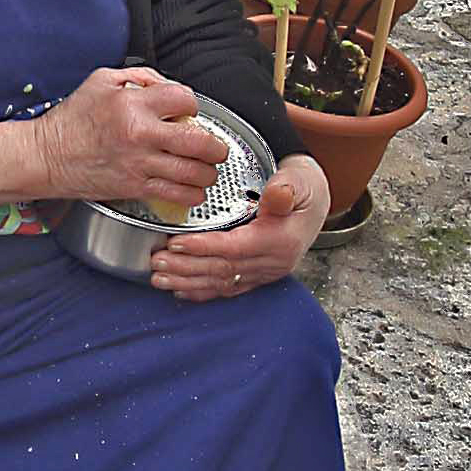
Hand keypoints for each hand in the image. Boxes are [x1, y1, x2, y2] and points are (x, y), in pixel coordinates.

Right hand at [29, 67, 230, 210]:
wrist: (45, 157)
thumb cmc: (70, 121)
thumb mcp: (101, 81)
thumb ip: (139, 76)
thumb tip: (166, 85)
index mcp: (133, 104)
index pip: (185, 98)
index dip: (193, 104)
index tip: (190, 111)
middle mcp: (140, 135)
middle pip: (200, 142)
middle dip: (217, 147)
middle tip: (216, 148)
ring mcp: (139, 164)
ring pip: (193, 172)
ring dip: (208, 173)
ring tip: (206, 170)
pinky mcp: (134, 188)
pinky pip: (176, 195)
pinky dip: (193, 194)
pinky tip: (192, 189)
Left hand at [150, 155, 330, 299]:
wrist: (313, 201)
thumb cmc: (302, 187)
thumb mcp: (299, 179)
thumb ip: (285, 189)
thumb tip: (277, 195)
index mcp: (282, 240)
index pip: (235, 248)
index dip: (203, 247)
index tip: (176, 242)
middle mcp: (275, 262)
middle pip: (224, 269)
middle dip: (186, 267)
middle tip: (157, 262)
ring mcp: (266, 272)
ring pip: (222, 282)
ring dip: (188, 282)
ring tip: (160, 278)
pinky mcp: (258, 276)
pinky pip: (228, 288)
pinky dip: (203, 291)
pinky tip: (181, 290)